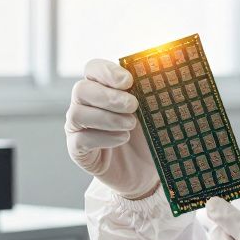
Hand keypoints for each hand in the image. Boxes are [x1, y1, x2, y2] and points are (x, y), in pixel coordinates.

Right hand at [65, 59, 159, 199]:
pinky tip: (122, 138)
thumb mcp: (152, 113)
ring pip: (77, 113)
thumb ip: (149, 94)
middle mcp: (85, 104)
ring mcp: (78, 127)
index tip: (128, 81)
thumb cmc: (147, 136)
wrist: (146, 171)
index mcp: (101, 88)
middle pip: (81, 89)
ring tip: (130, 124)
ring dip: (106, 117)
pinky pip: (81, 140)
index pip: (93, 69)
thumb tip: (162, 74)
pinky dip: (103, 137)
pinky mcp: (77, 150)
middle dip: (108, 96)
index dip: (107, 71)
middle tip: (132, 105)